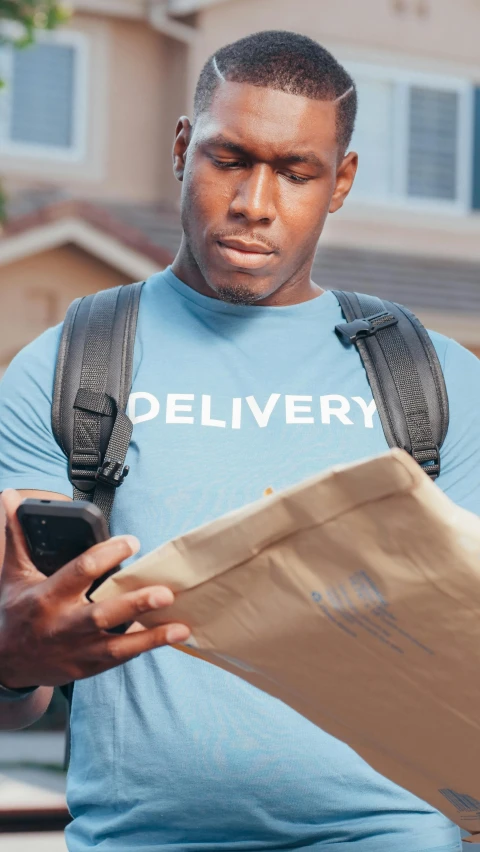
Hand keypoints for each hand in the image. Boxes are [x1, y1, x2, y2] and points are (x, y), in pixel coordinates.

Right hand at [0, 489, 189, 688]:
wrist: (4, 663)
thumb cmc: (14, 611)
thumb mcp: (13, 573)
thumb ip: (17, 536)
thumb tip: (8, 497)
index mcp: (46, 596)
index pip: (81, 571)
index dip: (108, 554)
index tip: (132, 542)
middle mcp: (62, 624)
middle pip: (102, 614)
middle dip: (135, 603)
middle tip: (166, 592)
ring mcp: (75, 650)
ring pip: (117, 645)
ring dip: (150, 636)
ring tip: (180, 626)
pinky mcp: (85, 668)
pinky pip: (118, 659)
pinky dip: (142, 648)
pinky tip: (168, 638)